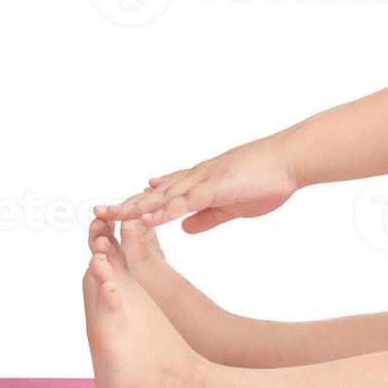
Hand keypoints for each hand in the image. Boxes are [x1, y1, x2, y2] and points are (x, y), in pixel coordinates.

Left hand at [94, 140, 298, 233]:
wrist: (290, 159)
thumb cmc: (269, 178)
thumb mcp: (234, 206)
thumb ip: (207, 217)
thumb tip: (184, 228)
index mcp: (200, 183)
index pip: (163, 195)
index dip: (139, 204)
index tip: (118, 211)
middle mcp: (195, 179)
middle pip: (151, 195)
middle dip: (124, 205)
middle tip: (96, 213)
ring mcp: (202, 181)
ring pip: (159, 198)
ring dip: (132, 208)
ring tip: (106, 216)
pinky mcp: (213, 187)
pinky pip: (182, 202)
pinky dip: (161, 212)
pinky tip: (143, 220)